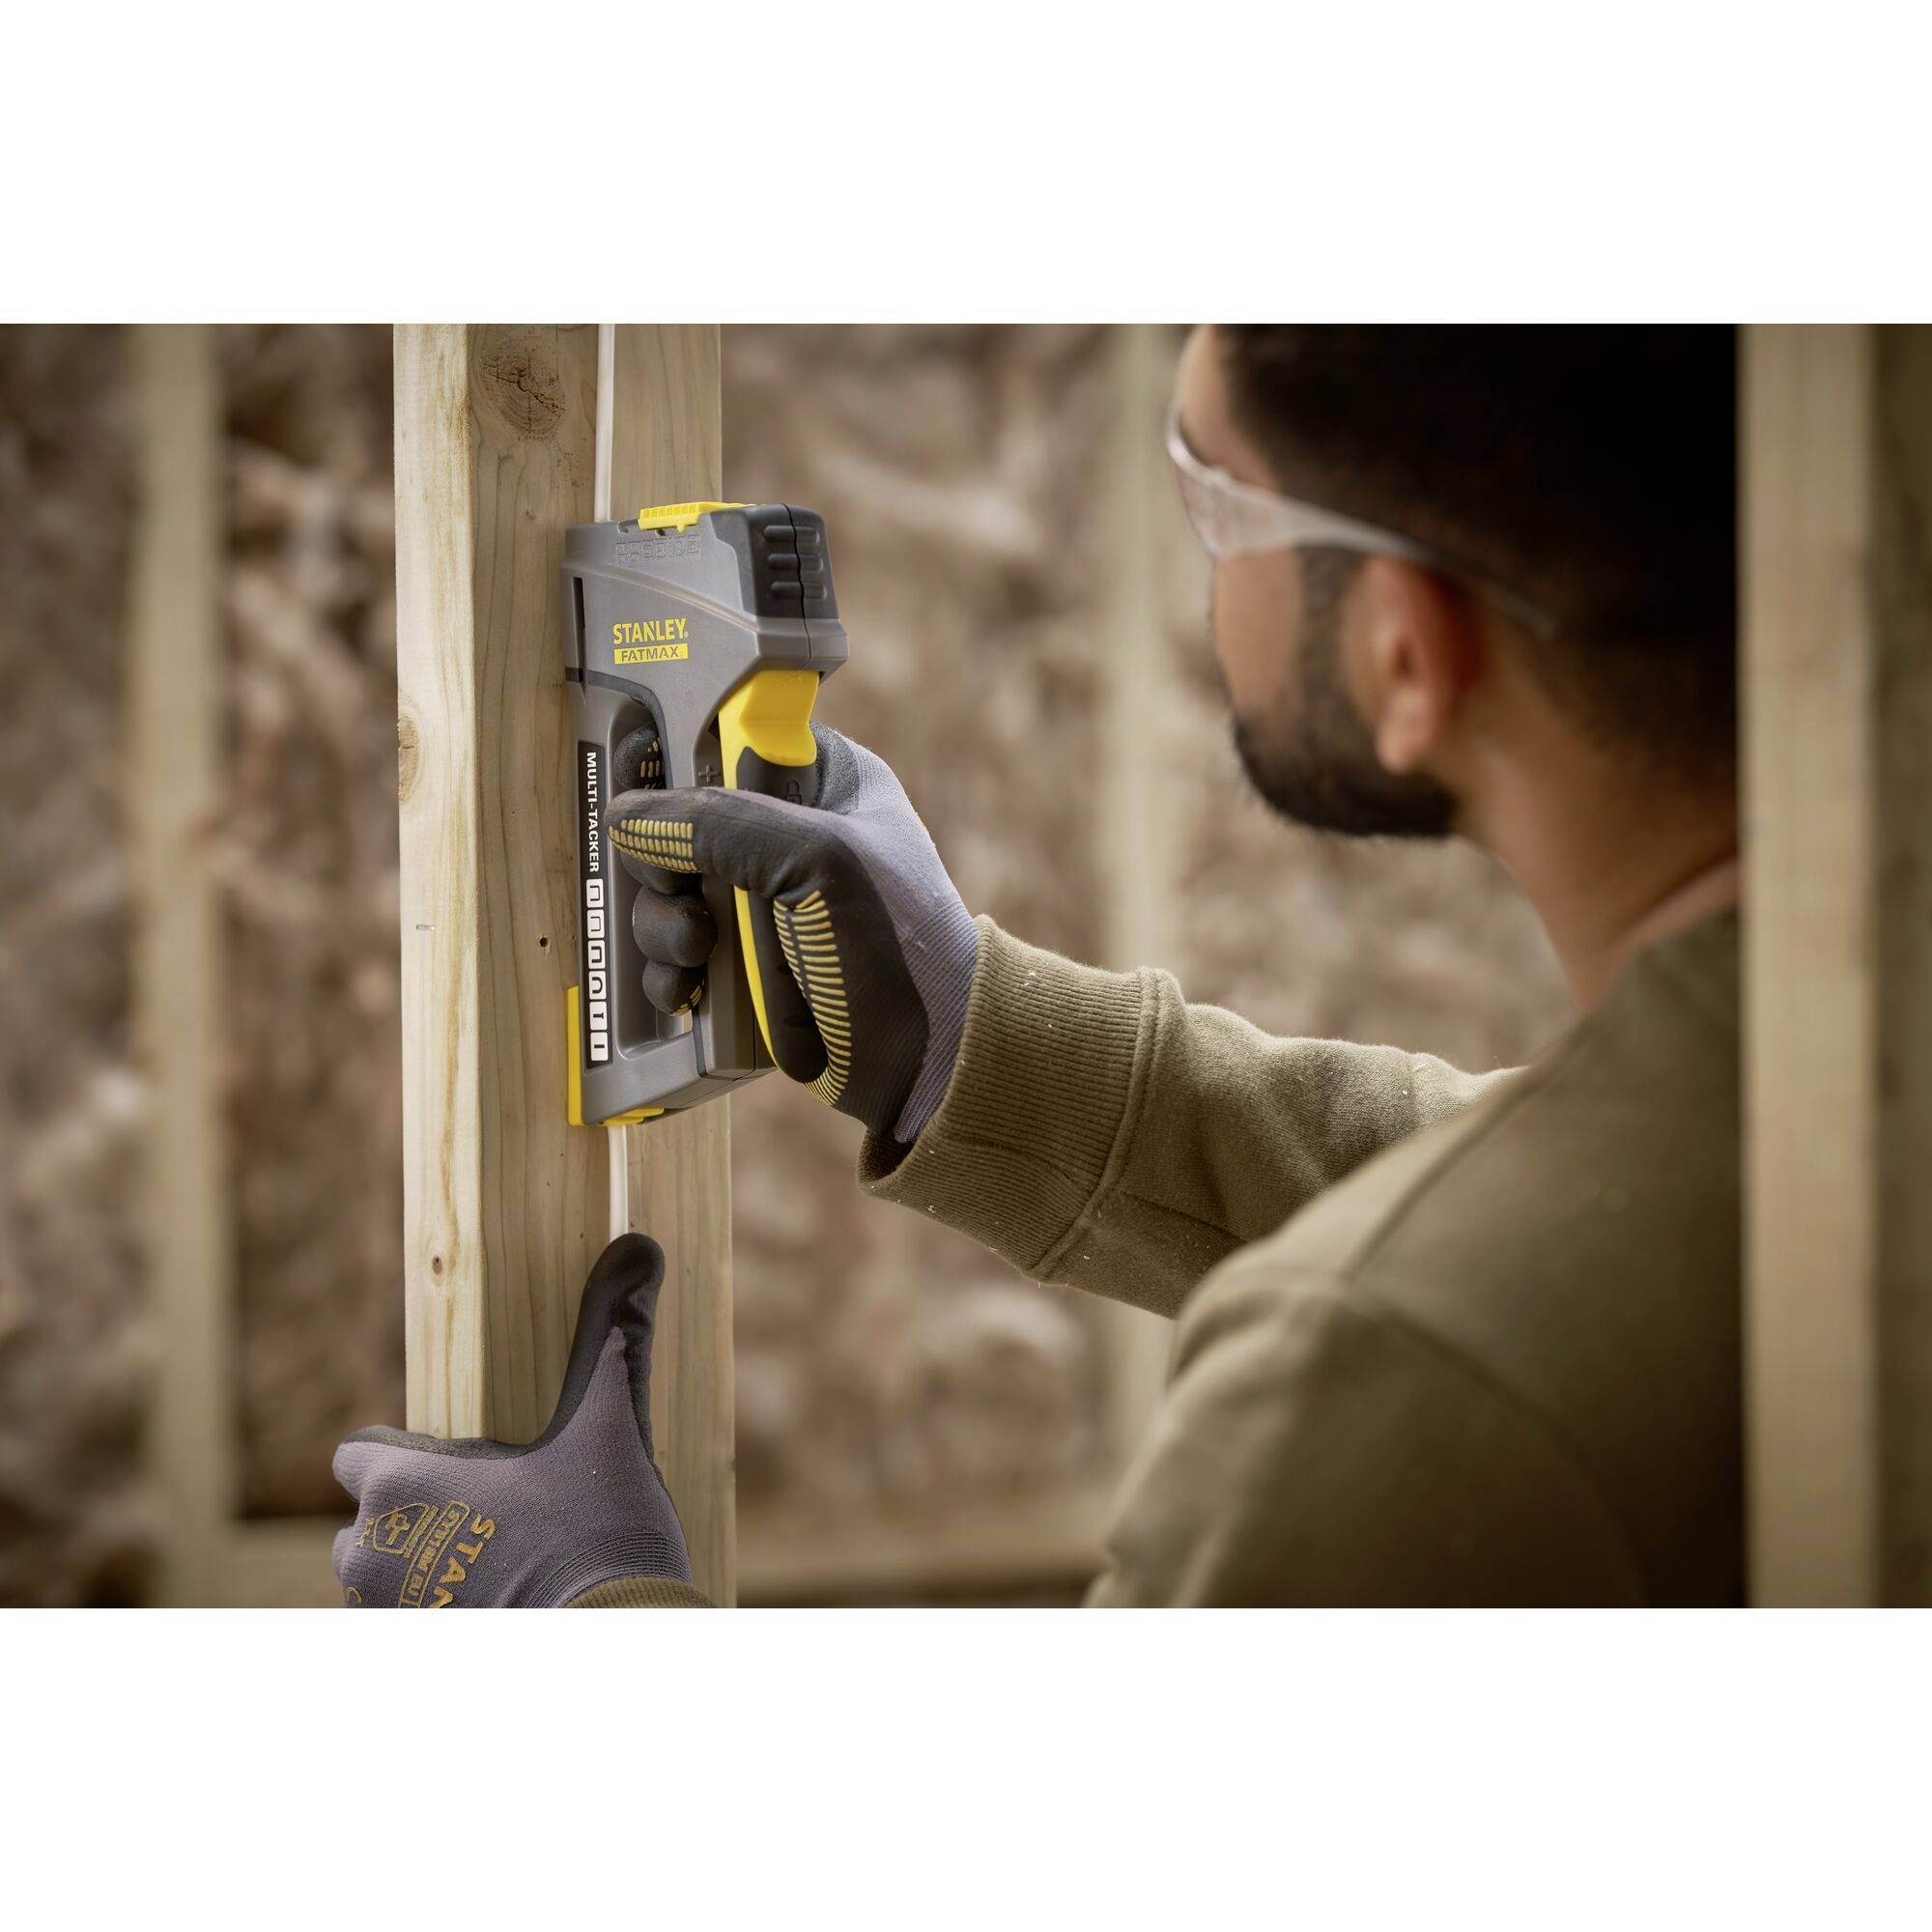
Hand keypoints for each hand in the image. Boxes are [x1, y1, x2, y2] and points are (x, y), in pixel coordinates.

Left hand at [332, 1236, 698, 1607]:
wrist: (613, 1641)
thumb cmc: (599, 1530)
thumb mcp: (608, 1425)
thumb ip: (614, 1335)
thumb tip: (639, 1245)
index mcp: (399, 1486)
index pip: (354, 1455)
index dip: (401, 1453)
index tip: (460, 1461)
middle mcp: (369, 1554)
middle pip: (368, 1523)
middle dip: (416, 1519)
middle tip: (494, 1519)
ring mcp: (384, 1619)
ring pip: (386, 1584)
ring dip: (426, 1574)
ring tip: (503, 1568)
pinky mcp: (414, 1653)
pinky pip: (412, 1626)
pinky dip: (445, 1616)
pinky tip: (508, 1608)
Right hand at [604, 725, 979, 1147]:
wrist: (928, 1063)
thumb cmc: (898, 949)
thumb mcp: (818, 862)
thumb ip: (722, 824)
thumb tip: (629, 816)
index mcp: (825, 781)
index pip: (732, 738)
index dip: (683, 762)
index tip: (650, 793)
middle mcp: (791, 835)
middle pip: (681, 824)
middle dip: (667, 869)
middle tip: (686, 902)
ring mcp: (765, 905)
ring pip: (671, 895)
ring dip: (665, 929)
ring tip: (695, 959)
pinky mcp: (747, 967)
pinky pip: (680, 955)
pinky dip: (672, 974)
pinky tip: (688, 993)